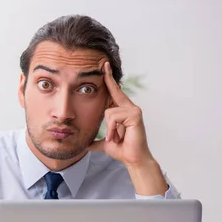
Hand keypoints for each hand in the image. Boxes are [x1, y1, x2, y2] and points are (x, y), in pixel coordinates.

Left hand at [90, 62, 167, 195]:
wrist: (132, 159)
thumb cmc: (121, 150)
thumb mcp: (105, 143)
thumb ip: (96, 141)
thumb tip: (86, 145)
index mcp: (122, 110)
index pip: (113, 92)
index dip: (108, 79)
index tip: (104, 66)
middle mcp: (129, 107)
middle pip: (114, 90)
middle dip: (107, 77)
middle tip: (103, 62)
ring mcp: (133, 109)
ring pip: (108, 112)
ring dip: (108, 129)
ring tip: (115, 138)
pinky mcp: (135, 115)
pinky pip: (114, 117)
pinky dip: (112, 130)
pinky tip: (117, 137)